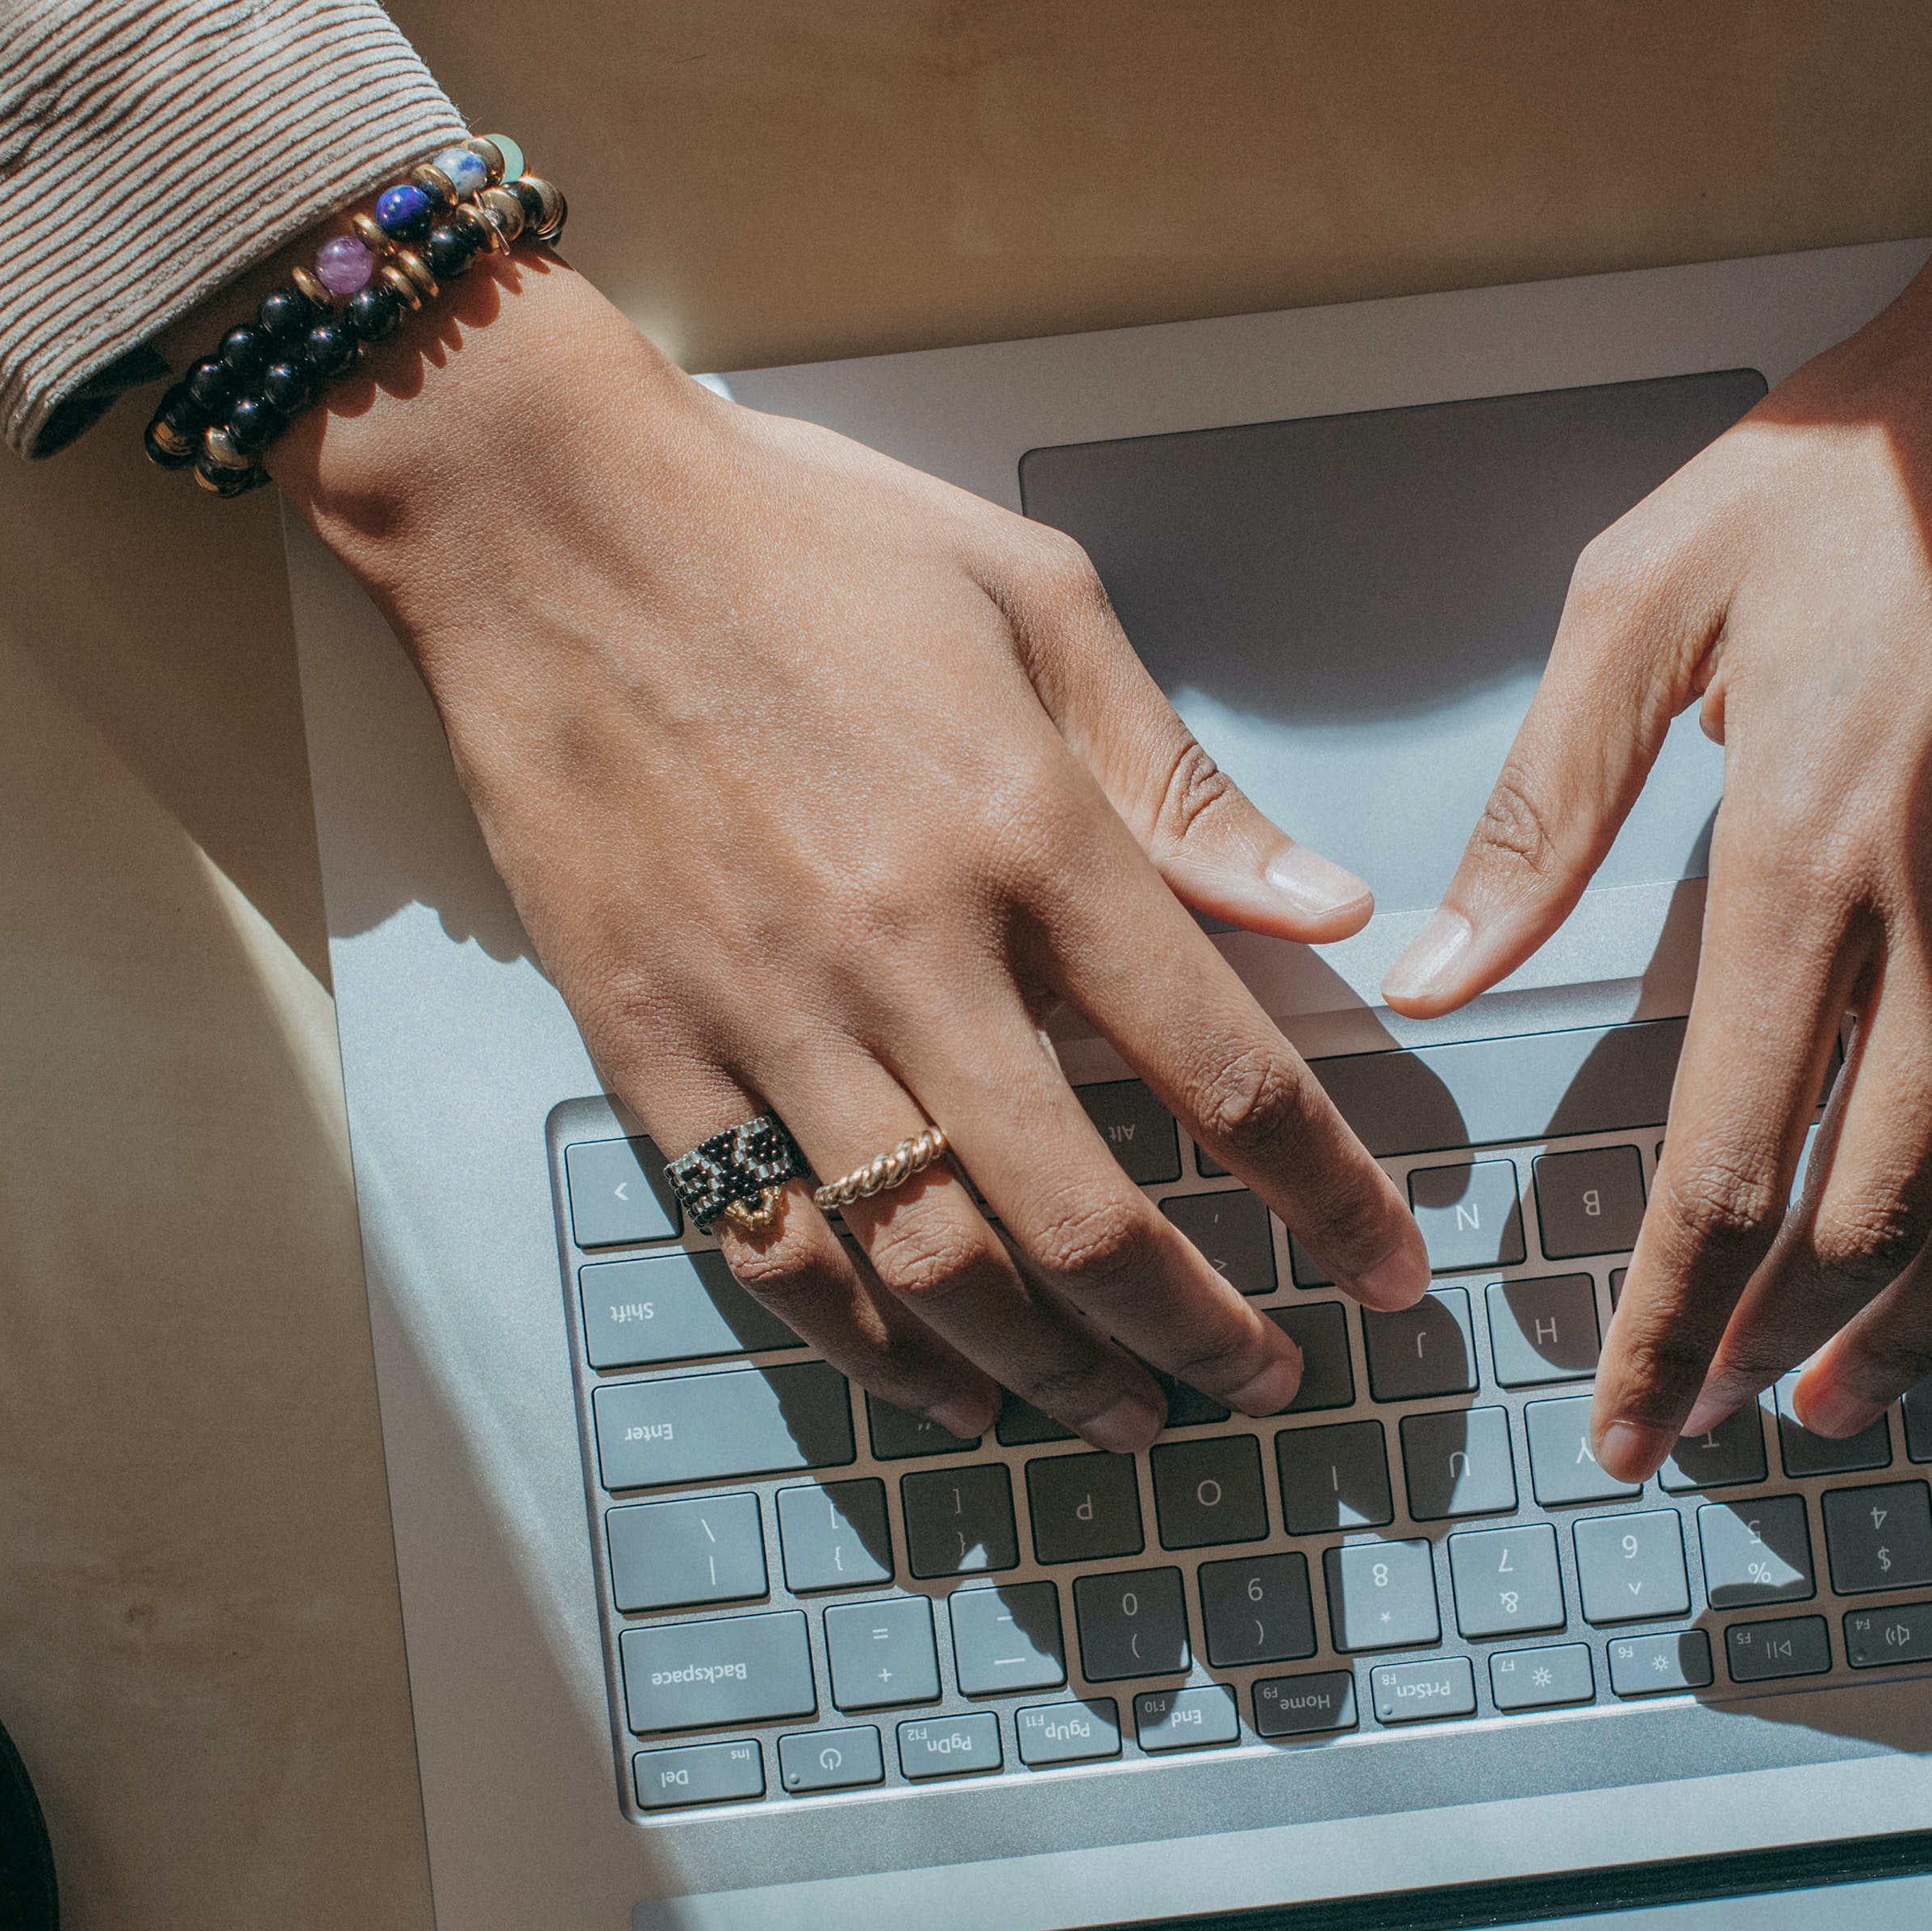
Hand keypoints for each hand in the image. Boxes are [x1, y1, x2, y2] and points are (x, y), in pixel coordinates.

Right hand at [283, 261, 1433, 1454]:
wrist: (543, 517)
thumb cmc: (798, 535)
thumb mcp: (1036, 598)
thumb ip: (1178, 779)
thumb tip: (1325, 907)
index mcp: (1028, 829)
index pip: (1224, 1070)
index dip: (1328, 1197)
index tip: (1389, 1267)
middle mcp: (907, 946)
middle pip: (1087, 1217)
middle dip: (1201, 1333)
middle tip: (1268, 1382)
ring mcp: (767, 1012)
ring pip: (932, 1266)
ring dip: (1052, 1372)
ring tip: (1129, 1413)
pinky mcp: (650, 1045)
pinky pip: (772, 1245)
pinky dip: (869, 1346)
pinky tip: (947, 1388)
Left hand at [1381, 119, 1931, 1478]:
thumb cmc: (1856, 461)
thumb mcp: (1642, 595)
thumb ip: (1543, 808)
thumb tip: (1443, 975)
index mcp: (1809, 844)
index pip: (1727, 1156)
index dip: (1668, 1316)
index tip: (1628, 1418)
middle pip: (1870, 1212)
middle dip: (1776, 1344)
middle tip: (1708, 1418)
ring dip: (1924, 1331)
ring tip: (1839, 1401)